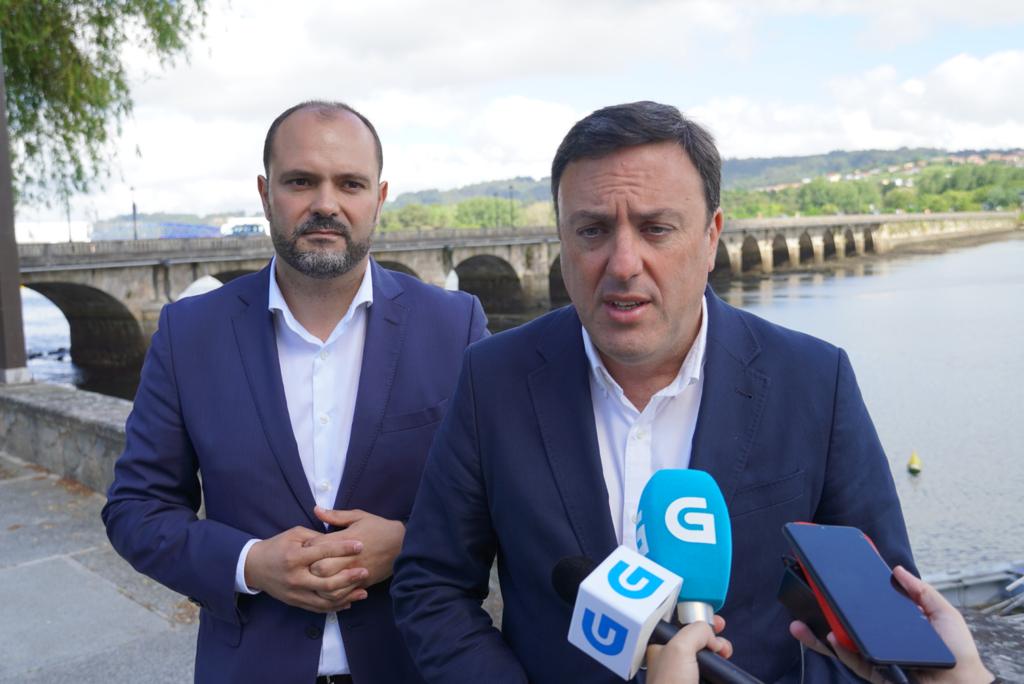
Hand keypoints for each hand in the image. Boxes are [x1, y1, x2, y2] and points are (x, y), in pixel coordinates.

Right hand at [243, 526, 363, 612]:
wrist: (254, 567)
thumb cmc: (277, 546)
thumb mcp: (294, 535)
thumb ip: (316, 537)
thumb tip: (338, 539)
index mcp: (294, 557)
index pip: (323, 553)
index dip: (343, 548)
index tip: (360, 545)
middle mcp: (295, 578)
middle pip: (327, 583)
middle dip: (349, 577)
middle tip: (365, 571)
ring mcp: (295, 593)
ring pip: (325, 600)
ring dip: (347, 596)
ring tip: (363, 590)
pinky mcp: (295, 602)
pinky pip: (319, 608)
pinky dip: (336, 606)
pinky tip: (350, 601)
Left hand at [306, 506, 405, 587]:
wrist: (403, 544)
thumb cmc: (379, 527)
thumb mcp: (359, 516)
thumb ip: (336, 515)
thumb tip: (316, 509)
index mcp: (347, 539)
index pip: (318, 546)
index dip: (308, 547)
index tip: (305, 546)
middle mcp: (350, 558)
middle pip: (320, 568)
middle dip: (310, 567)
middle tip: (306, 565)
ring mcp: (356, 572)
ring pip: (330, 586)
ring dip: (319, 584)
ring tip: (314, 580)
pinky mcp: (362, 583)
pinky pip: (343, 594)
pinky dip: (332, 595)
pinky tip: (327, 590)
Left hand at [647, 616, 732, 683]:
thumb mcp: (680, 647)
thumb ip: (696, 631)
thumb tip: (712, 637)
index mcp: (662, 647)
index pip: (681, 625)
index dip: (699, 620)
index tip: (715, 621)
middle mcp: (673, 661)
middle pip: (699, 641)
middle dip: (714, 638)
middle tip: (722, 643)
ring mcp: (687, 676)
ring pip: (708, 658)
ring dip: (720, 653)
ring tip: (725, 655)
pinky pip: (713, 675)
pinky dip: (721, 672)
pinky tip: (725, 670)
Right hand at [790, 566, 993, 683]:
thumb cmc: (958, 653)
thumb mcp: (942, 614)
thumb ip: (921, 591)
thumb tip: (896, 569)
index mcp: (893, 624)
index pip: (865, 607)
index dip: (848, 595)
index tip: (832, 580)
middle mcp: (879, 639)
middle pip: (844, 624)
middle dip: (821, 613)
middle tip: (805, 597)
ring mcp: (874, 656)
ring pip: (839, 645)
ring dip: (818, 635)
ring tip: (801, 623)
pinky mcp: (875, 673)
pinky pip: (852, 660)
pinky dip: (839, 650)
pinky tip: (831, 638)